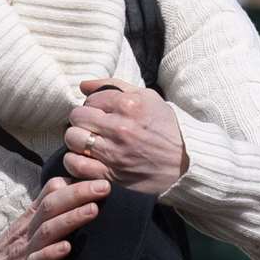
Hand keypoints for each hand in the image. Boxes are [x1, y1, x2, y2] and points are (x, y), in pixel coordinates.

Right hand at [0, 176, 107, 259]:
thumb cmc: (11, 257)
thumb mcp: (27, 231)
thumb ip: (47, 215)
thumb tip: (73, 195)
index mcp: (31, 219)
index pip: (50, 193)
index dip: (73, 183)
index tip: (97, 176)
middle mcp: (28, 231)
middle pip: (51, 206)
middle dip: (78, 194)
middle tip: (104, 186)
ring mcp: (26, 251)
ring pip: (47, 230)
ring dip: (71, 218)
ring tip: (93, 210)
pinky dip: (52, 253)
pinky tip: (67, 248)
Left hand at [63, 78, 188, 195]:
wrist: (185, 162)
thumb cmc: (166, 128)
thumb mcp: (148, 98)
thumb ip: (114, 87)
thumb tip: (84, 85)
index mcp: (129, 105)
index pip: (90, 100)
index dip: (93, 105)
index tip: (100, 112)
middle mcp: (120, 128)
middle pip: (78, 117)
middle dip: (81, 120)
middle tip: (91, 126)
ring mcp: (114, 153)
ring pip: (74, 139)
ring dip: (77, 139)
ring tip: (87, 141)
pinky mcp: (111, 174)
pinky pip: (77, 165)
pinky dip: (74, 160)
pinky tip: (84, 158)